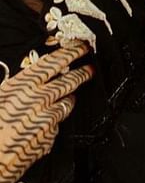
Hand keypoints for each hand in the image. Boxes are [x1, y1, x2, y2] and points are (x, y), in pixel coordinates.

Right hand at [0, 43, 92, 182]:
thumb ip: (16, 86)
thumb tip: (32, 76)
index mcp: (19, 86)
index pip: (51, 63)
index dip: (70, 52)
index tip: (81, 47)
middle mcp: (36, 99)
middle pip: (68, 80)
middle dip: (82, 72)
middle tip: (90, 68)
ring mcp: (46, 117)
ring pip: (67, 101)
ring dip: (71, 96)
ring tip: (73, 94)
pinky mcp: (50, 135)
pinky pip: (58, 123)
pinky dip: (56, 120)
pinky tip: (51, 121)